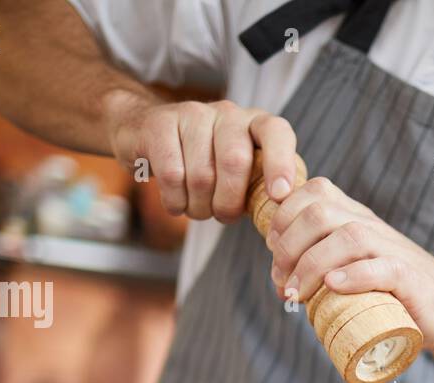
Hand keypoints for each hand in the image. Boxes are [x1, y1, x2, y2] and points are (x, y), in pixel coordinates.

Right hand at [101, 90, 296, 221]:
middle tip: (223, 216)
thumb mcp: (242, 171)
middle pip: (234, 161)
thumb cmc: (208, 163)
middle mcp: (228, 114)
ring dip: (199, 207)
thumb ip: (263, 187)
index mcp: (256, 124)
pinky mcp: (161, 124)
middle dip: (228, 203)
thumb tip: (283, 217)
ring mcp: (193, 114)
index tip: (278, 196)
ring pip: (201, 175)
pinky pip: (172, 175)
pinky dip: (175, 201)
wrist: (151, 135)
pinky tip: (176, 202)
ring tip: (197, 208)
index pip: (277, 133)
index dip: (280, 164)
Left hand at [265, 176, 433, 358]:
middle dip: (288, 246)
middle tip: (281, 283)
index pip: (314, 192)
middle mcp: (371, 226)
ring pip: (347, 236)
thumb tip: (278, 274)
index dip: (284, 215)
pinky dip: (353, 275)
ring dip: (312, 264)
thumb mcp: (353, 267)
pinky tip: (333, 287)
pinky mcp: (409, 278)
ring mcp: (392, 250)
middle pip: (321, 213)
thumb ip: (324, 261)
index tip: (272, 250)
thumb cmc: (391, 294)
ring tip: (297, 294)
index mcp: (355, 218)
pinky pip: (381, 267)